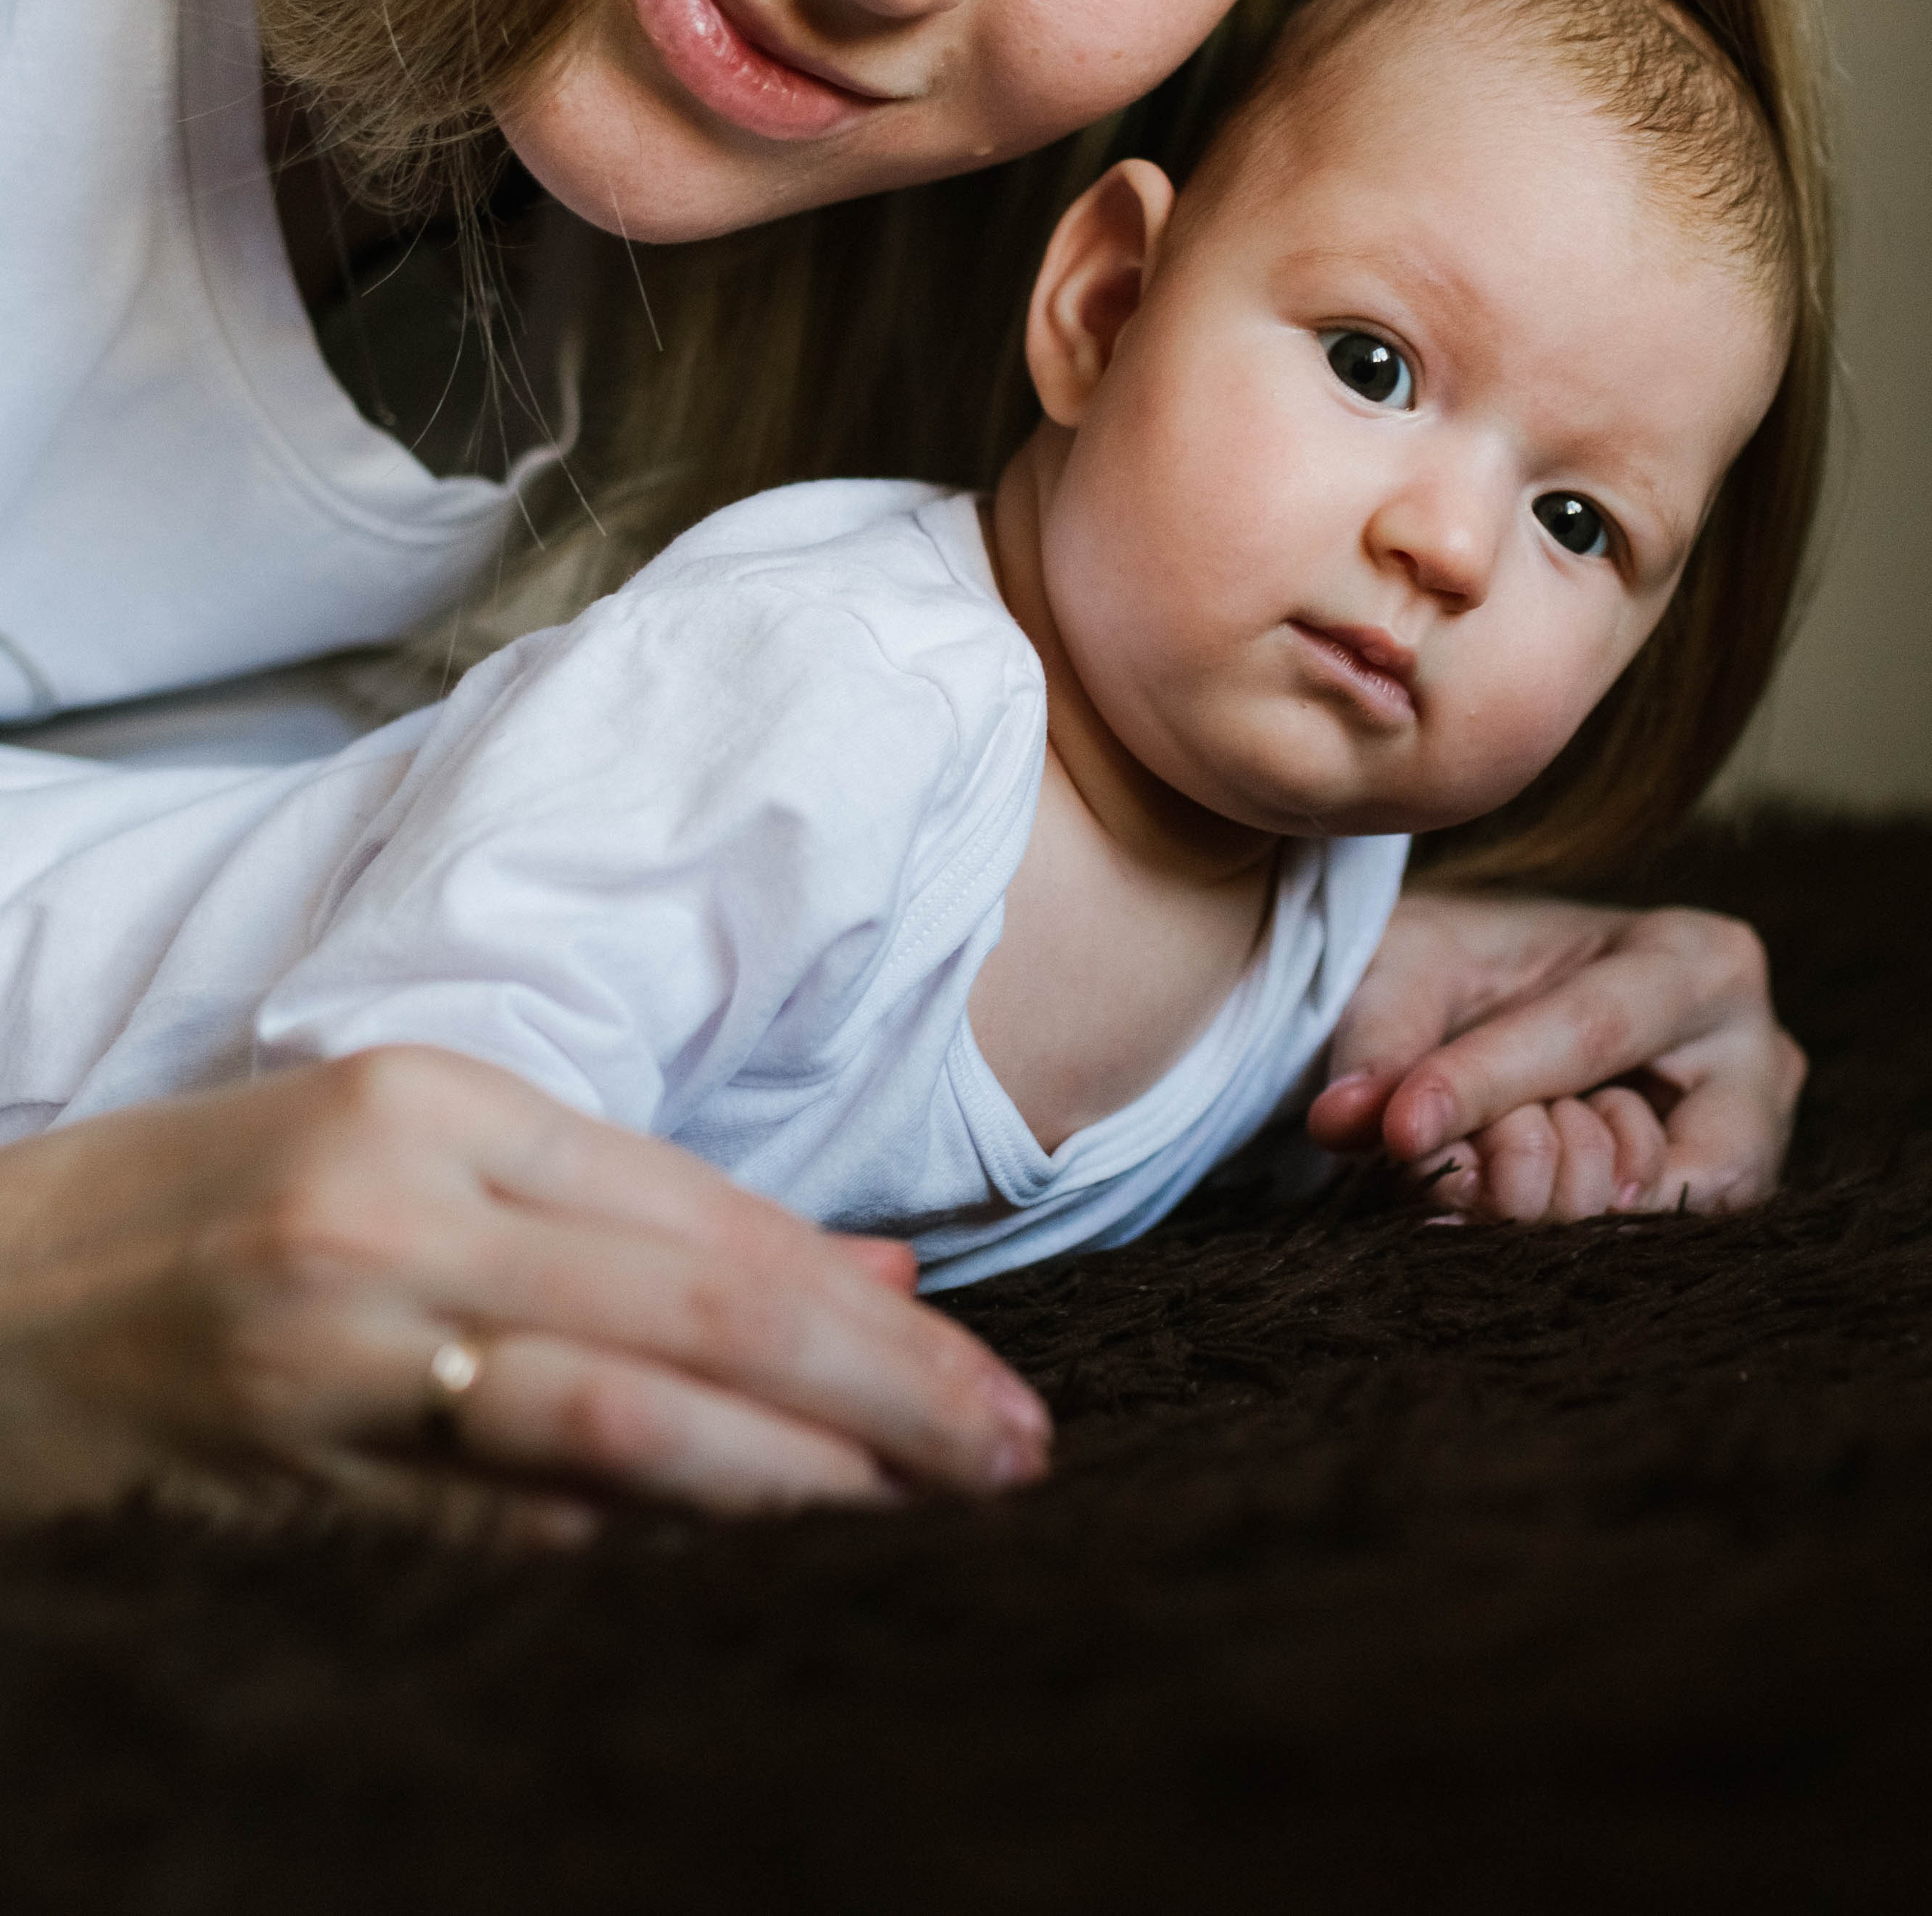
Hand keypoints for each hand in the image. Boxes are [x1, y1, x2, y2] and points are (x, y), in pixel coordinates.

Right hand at [0, 1050, 1050, 1540]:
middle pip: (693, 1314)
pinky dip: (643, 1555)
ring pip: (616, 1433)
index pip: (705, 1217)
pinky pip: (505, 1535)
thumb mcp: (413, 1151)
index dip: (863, 1314)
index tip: (984, 1383)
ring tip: (923, 1522)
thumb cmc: (204, 1210)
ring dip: (790, 1492)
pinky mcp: (291, 1492)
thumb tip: (867, 1276)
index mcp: (435, 1107)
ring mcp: (337, 1361)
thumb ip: (638, 1210)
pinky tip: (749, 1575)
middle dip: (875, 1402)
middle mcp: (394, 1219)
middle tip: (1011, 1460)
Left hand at [1306, 890, 1805, 1223]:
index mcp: (1698, 957)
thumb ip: (1378, 1039)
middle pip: (1641, 1160)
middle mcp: (1755, 1058)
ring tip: (1494, 1152)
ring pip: (1648, 1227)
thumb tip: (1339, 1124)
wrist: (1498, 993)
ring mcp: (1748, 1147)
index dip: (1489, 1088)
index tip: (1400, 1129)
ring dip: (1545, 1205)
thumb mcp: (1408, 966)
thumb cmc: (1462, 962)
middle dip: (1527, 1169)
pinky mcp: (1715, 1211)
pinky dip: (1560, 1232)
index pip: (1590, 1036)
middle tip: (1456, 1140)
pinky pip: (1642, 1258)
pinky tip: (1510, 1190)